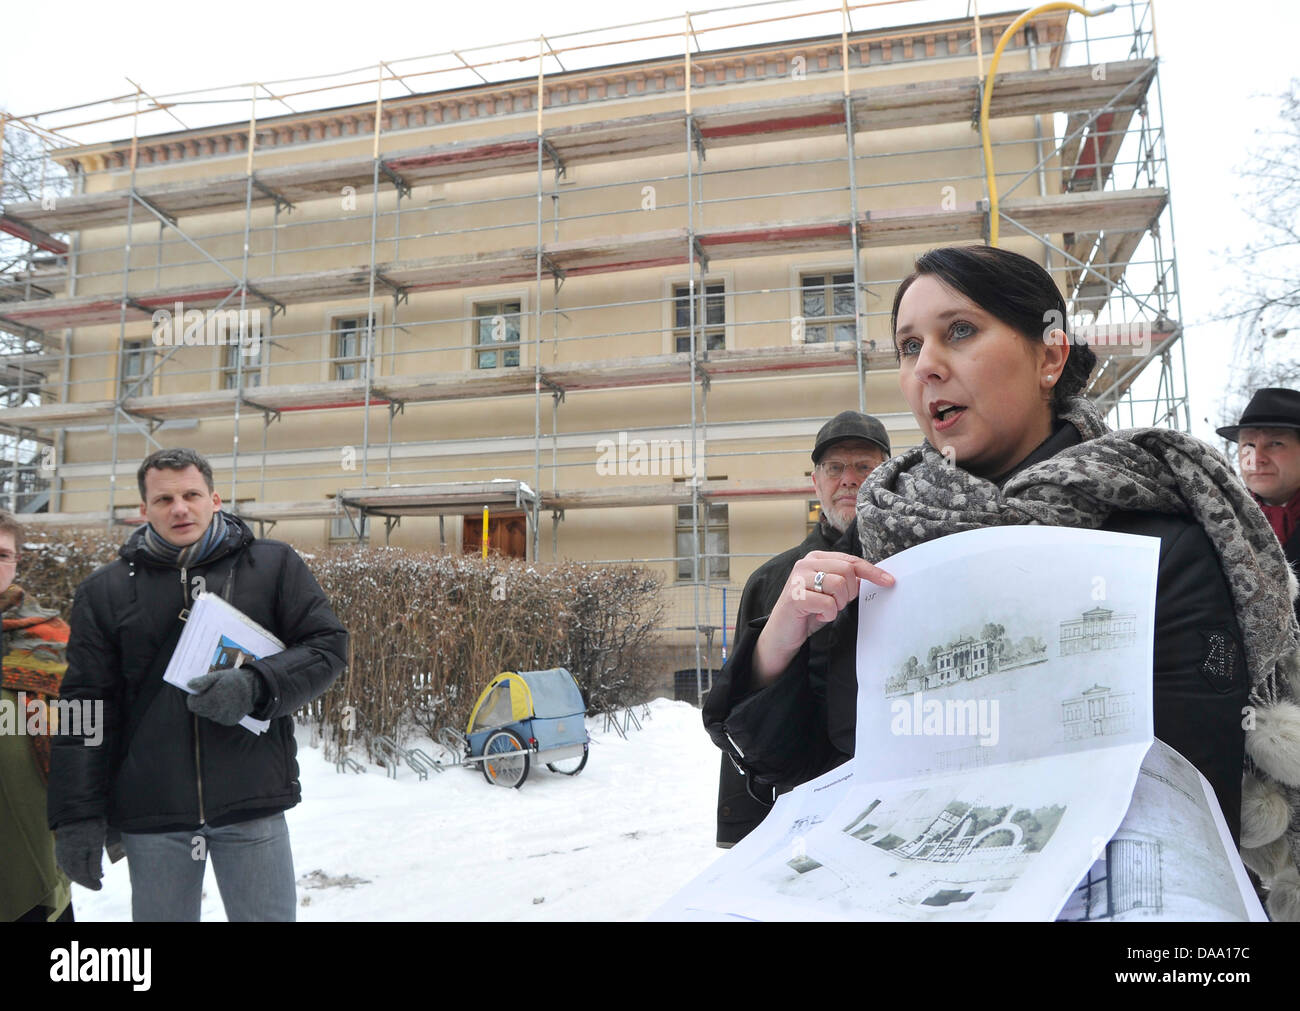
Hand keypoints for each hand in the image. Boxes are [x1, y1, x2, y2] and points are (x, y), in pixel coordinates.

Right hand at [55, 817, 106, 890]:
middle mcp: (64, 857)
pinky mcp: (62, 847)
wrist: (77, 811)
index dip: (90, 883)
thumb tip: (96, 878)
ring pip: (70, 869)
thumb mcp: (96, 844)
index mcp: (72, 858)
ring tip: (91, 878)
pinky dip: (75, 868)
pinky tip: (81, 868)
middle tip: (97, 885)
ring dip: (80, 875)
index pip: (80, 876)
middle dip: (86, 881)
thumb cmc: (89, 826)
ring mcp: (61, 852)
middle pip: (74, 874)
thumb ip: (95, 862)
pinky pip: (67, 862)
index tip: (100, 887)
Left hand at [186, 666, 263, 724]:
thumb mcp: (219, 675)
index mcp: (214, 698)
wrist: (255, 688)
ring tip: (221, 697)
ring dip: (210, 707)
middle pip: (200, 710)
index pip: (193, 704)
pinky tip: (226, 703)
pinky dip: (219, 711)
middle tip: (211, 692)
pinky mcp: (229, 721)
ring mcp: (224, 717)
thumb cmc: (235, 679)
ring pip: (208, 714)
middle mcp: (218, 710)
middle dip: (202, 702)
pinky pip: (217, 717)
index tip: (199, 691)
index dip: (193, 697)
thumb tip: (189, 685)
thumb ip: (203, 681)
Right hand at [752, 550, 894, 684]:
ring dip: (838, 604)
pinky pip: (827, 603)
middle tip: (838, 604)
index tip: (890, 581)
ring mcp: (799, 578)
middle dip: (850, 592)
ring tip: (825, 610)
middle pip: (847, 571)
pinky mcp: (795, 596)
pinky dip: (828, 614)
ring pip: (838, 585)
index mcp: (816, 558)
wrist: (783, 632)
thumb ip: (848, 582)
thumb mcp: (831, 593)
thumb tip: (876, 576)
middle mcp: (806, 563)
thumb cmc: (809, 611)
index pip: (851, 560)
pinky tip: (817, 617)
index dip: (873, 571)